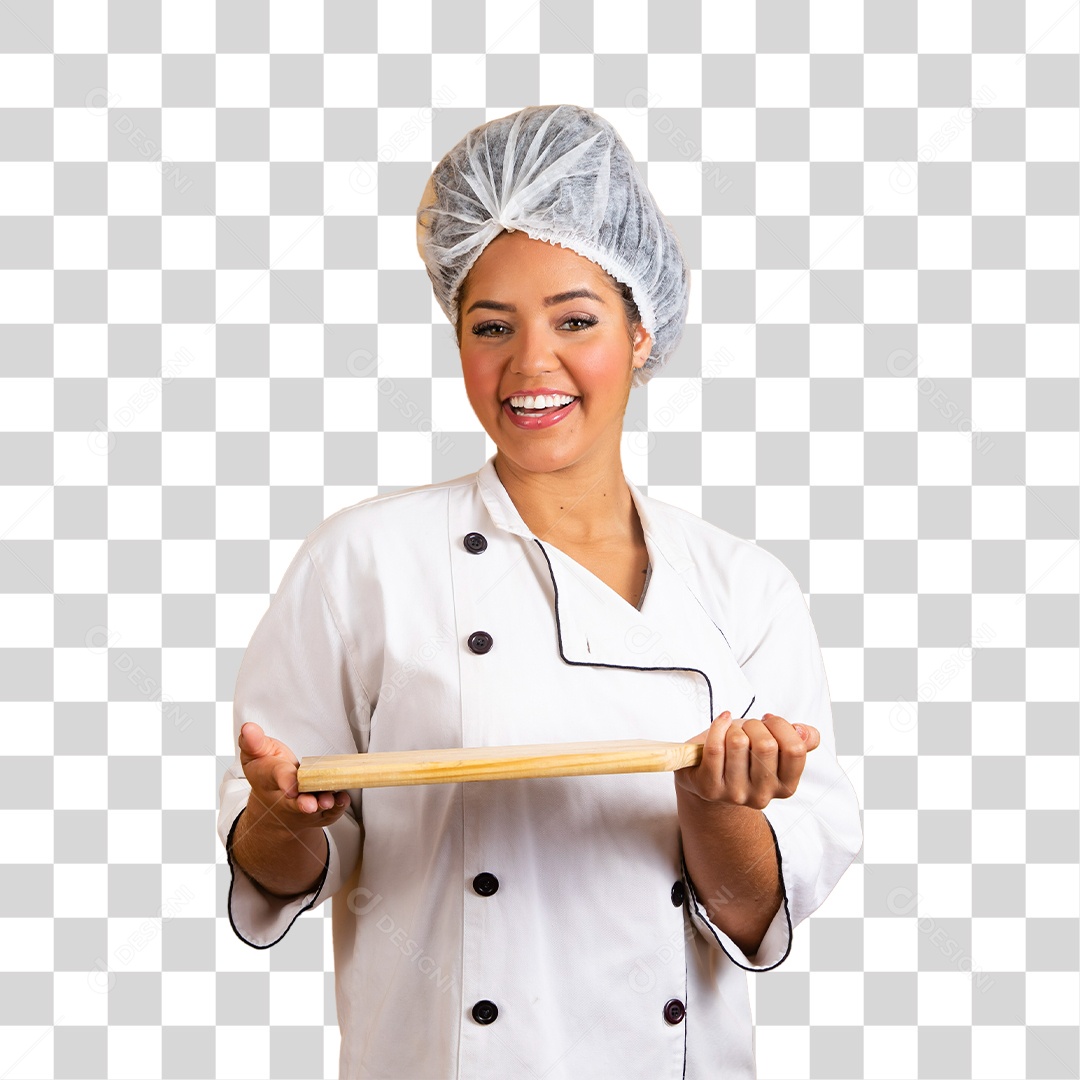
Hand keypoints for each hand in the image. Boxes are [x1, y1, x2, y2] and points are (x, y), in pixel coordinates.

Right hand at [238, 721, 351, 829]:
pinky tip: (343, 798)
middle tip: (311, 805)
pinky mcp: (320, 811)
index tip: (291, 788)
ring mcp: (304, 806)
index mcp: (269, 780)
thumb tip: (248, 727)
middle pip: (296, 803)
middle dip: (304, 804)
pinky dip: (338, 807)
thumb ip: (253, 741)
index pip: (278, 778)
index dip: (285, 782)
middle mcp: (286, 798)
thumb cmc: (267, 772)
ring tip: (329, 801)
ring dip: (324, 806)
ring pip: (315, 810)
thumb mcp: (256, 754)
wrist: (273, 799)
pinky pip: (330, 813)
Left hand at [674, 711, 819, 808]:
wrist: (707, 774)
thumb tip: (805, 733)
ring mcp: (735, 794)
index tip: (769, 721)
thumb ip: (799, 740)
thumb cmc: (744, 754)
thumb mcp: (775, 745)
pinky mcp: (709, 787)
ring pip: (738, 742)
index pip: (795, 749)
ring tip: (731, 732)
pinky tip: (721, 722)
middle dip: (755, 725)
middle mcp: (762, 796)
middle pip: (766, 744)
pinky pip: (715, 748)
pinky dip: (717, 726)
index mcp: (785, 786)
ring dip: (734, 727)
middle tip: (748, 728)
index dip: (781, 726)